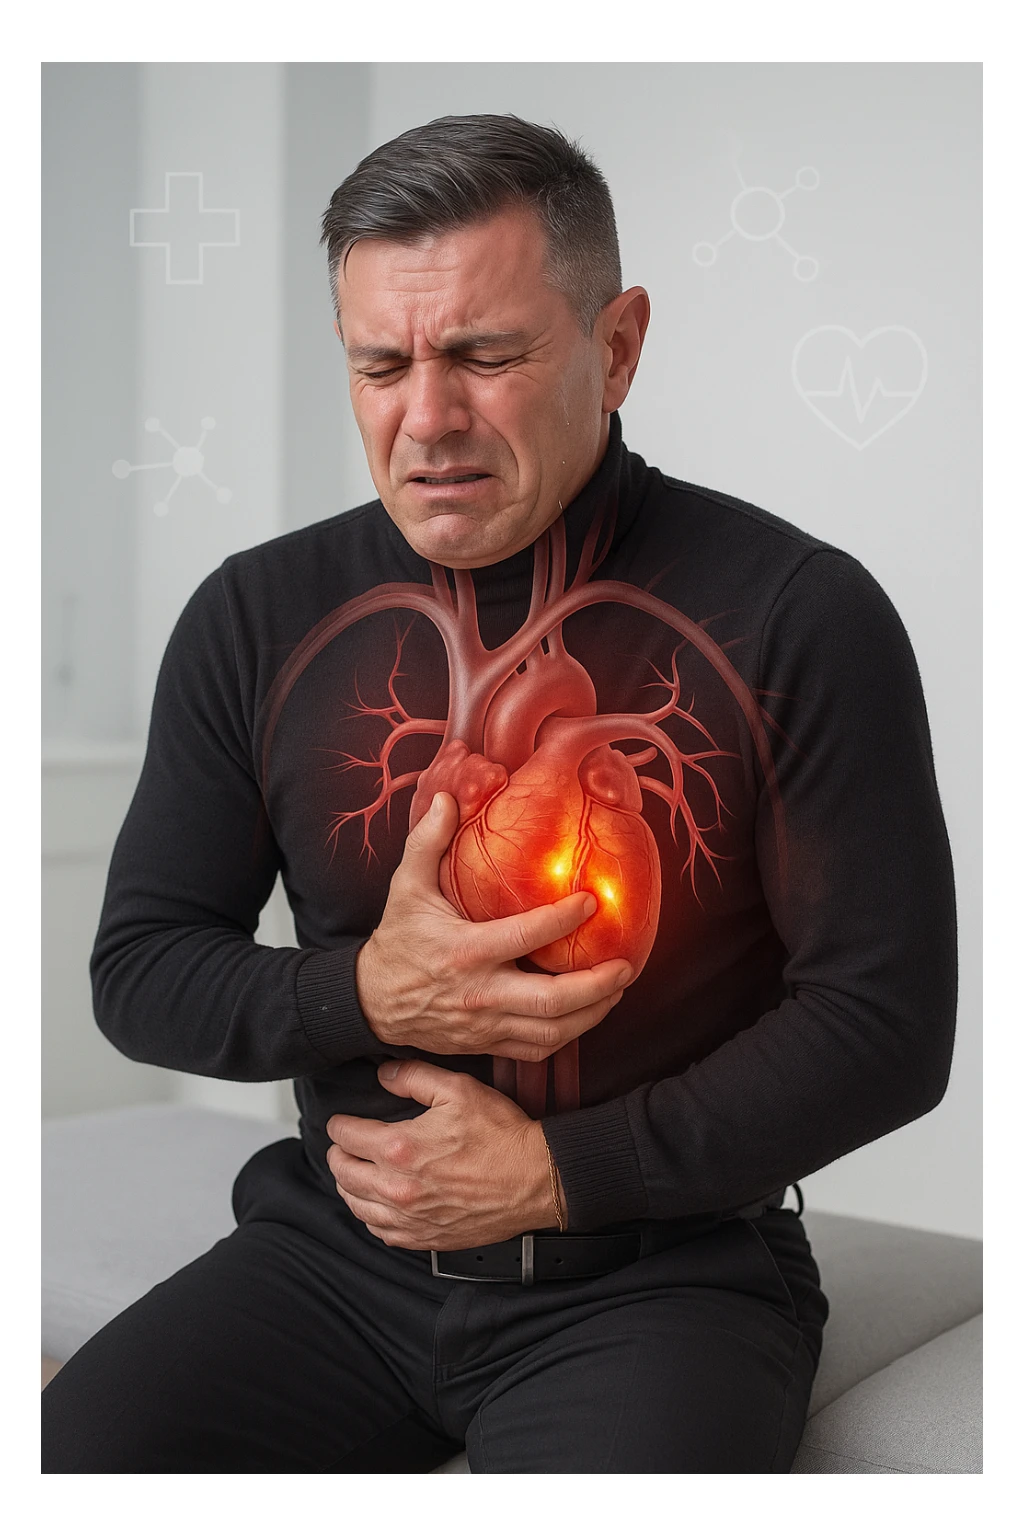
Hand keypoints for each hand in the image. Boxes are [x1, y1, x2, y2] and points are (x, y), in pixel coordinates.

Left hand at [326, 1059, 564, 1248]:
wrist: (535, 1180)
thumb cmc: (501, 1136)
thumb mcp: (459, 1089)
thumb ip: (414, 1077)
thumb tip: (383, 1075)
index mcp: (400, 1148)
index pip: (346, 1137)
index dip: (339, 1125)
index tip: (340, 1122)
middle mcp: (398, 1188)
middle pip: (343, 1173)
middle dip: (338, 1155)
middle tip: (342, 1146)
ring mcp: (410, 1218)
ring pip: (357, 1206)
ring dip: (348, 1187)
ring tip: (353, 1173)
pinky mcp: (425, 1237)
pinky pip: (381, 1231)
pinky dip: (371, 1216)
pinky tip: (377, 1204)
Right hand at [355, 791, 631, 1059]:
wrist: (372, 1002)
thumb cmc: (397, 942)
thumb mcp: (406, 887)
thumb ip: (428, 841)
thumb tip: (450, 798)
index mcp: (465, 951)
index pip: (525, 936)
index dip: (563, 919)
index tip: (593, 901)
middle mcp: (480, 993)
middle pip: (551, 1000)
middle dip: (597, 985)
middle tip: (626, 965)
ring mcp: (486, 1024)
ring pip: (551, 1031)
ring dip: (593, 1014)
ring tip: (618, 989)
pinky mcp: (488, 1043)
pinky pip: (538, 1049)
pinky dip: (569, 1035)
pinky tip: (589, 1014)